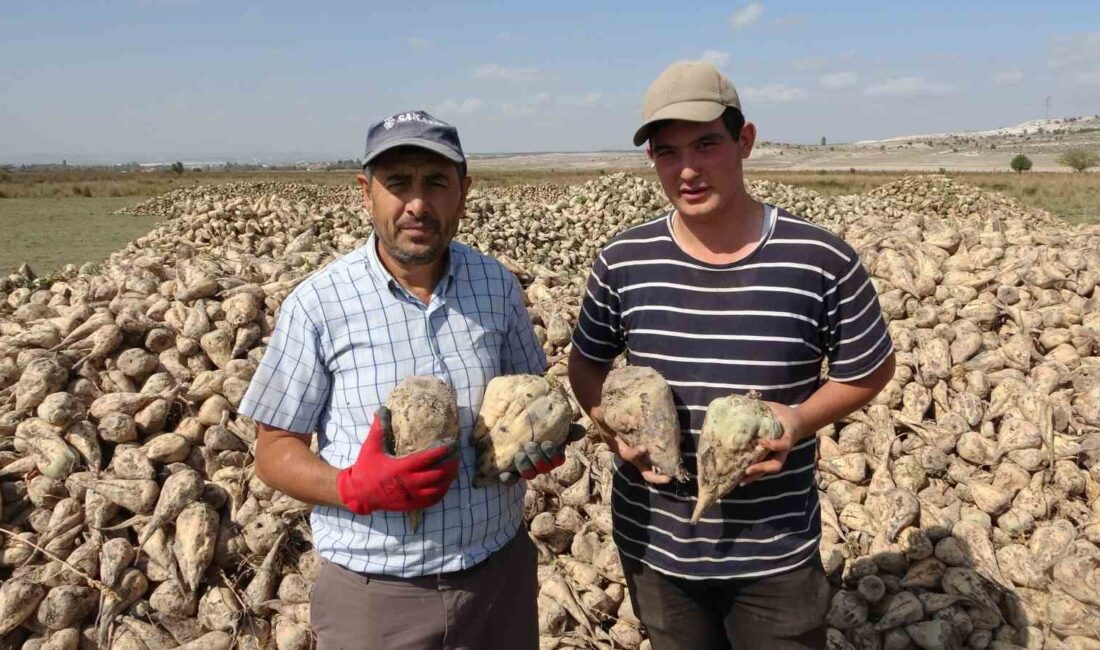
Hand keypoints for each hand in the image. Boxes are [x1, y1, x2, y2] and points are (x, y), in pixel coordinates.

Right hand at [336, 407, 458, 514]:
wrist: (360, 494)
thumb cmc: (366, 468)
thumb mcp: (371, 447)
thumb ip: (379, 428)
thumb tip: (384, 409)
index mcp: (401, 468)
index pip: (427, 459)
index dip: (441, 451)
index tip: (451, 443)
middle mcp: (409, 483)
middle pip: (438, 474)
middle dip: (450, 463)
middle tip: (457, 453)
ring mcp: (412, 495)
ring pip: (439, 488)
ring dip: (449, 477)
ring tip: (455, 466)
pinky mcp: (412, 504)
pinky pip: (433, 499)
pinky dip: (443, 491)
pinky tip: (446, 482)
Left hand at [500, 424, 585, 484]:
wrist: (508, 426)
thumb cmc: (535, 426)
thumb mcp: (551, 425)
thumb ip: (566, 428)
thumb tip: (582, 431)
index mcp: (550, 454)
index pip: (557, 460)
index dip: (553, 454)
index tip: (546, 443)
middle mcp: (539, 464)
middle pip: (544, 468)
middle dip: (538, 458)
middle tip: (530, 445)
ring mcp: (524, 469)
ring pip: (529, 475)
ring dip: (525, 466)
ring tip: (520, 454)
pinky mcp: (509, 471)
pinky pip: (510, 480)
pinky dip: (508, 478)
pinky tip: (504, 474)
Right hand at [592, 406, 670, 484]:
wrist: (605, 419)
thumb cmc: (604, 418)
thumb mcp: (599, 416)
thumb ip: (600, 416)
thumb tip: (598, 412)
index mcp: (618, 447)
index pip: (627, 454)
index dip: (635, 454)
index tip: (643, 448)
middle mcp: (629, 454)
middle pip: (642, 469)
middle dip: (655, 476)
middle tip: (668, 478)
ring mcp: (637, 454)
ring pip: (650, 467)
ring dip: (662, 470)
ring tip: (675, 471)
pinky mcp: (642, 449)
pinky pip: (653, 458)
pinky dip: (663, 459)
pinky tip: (675, 453)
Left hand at [740, 401, 806, 486]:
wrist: (798, 422)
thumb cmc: (785, 415)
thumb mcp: (776, 409)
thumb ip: (763, 406)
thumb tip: (743, 400)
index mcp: (786, 437)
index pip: (783, 444)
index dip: (774, 445)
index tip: (763, 442)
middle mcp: (782, 450)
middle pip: (775, 465)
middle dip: (761, 468)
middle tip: (747, 470)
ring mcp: (778, 455)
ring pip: (768, 470)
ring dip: (755, 476)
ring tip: (740, 481)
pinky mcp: (772, 457)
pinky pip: (764, 468)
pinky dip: (753, 474)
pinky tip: (739, 477)